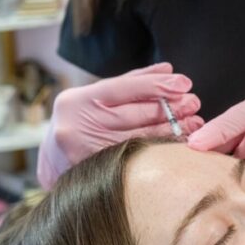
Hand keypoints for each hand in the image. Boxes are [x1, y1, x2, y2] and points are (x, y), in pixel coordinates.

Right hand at [37, 62, 202, 188]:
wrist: (50, 162)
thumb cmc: (79, 122)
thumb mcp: (95, 97)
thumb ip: (130, 82)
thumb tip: (168, 70)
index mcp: (77, 101)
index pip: (122, 88)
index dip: (156, 85)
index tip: (185, 83)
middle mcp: (77, 126)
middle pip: (133, 115)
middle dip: (169, 108)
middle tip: (194, 103)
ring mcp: (84, 153)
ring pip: (137, 138)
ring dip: (170, 130)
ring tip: (194, 122)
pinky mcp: (94, 174)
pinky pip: (135, 158)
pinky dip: (159, 149)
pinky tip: (178, 143)